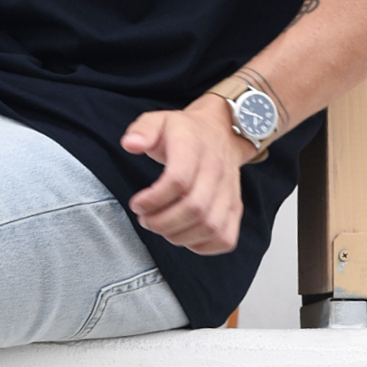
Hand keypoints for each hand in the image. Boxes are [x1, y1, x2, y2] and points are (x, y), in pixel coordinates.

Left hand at [121, 94, 251, 253]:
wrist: (221, 132)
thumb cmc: (185, 132)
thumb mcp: (158, 120)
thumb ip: (142, 130)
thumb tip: (131, 144)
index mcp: (194, 146)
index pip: (178, 180)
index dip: (153, 199)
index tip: (137, 203)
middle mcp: (216, 169)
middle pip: (194, 208)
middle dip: (162, 222)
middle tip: (145, 219)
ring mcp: (229, 191)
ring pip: (210, 226)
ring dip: (179, 236)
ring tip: (160, 227)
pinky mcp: (235, 207)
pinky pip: (225, 238)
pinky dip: (202, 246)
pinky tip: (183, 236)